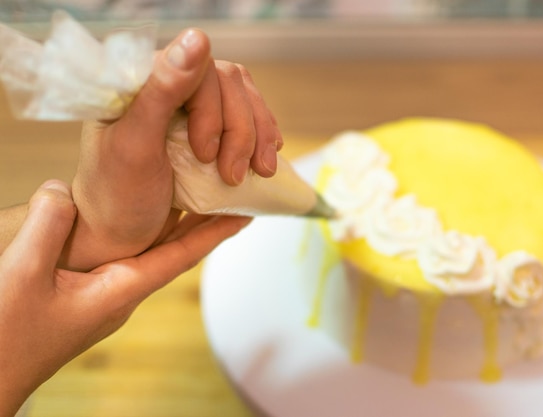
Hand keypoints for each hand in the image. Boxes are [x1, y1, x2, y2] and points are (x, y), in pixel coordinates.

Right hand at [0, 180, 250, 415]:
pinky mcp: (85, 294)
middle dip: (202, 223)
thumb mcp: (22, 276)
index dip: (214, 234)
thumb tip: (61, 190)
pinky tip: (129, 217)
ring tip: (189, 194)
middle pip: (172, 251)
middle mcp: (122, 294)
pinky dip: (137, 232)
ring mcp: (104, 295)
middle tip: (225, 193)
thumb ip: (46, 229)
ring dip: (172, 225)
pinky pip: (121, 256)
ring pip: (147, 252)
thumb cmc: (7, 337)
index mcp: (121, 291)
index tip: (245, 215)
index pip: (181, 256)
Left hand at [64, 28, 280, 270]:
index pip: (199, 70)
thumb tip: (199, 38)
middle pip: (230, 85)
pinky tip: (263, 161)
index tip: (205, 155)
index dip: (214, 111)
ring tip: (259, 173)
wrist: (119, 238)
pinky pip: (248, 121)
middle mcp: (168, 90)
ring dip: (259, 138)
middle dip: (241, 131)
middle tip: (233, 175)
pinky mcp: (209, 133)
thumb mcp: (134, 145)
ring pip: (245, 101)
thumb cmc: (117, 198)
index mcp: (142, 83)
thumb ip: (162, 90)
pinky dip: (262, 140)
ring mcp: (191, 111)